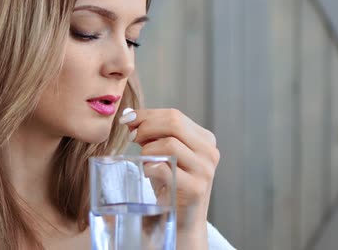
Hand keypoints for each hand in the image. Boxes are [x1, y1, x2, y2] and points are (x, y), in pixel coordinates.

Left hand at [119, 108, 219, 247]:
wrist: (182, 222)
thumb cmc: (170, 186)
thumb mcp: (165, 154)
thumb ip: (154, 135)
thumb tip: (130, 117)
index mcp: (205, 139)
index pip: (174, 115)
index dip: (147, 115)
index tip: (127, 119)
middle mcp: (209, 152)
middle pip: (173, 124)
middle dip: (146, 127)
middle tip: (131, 137)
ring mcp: (205, 171)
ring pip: (169, 144)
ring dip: (148, 150)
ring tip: (143, 160)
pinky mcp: (195, 189)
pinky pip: (165, 168)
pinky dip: (149, 168)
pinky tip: (147, 173)